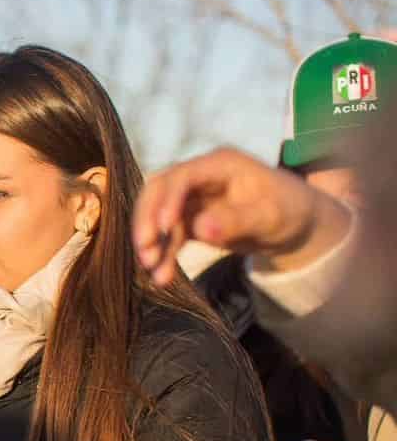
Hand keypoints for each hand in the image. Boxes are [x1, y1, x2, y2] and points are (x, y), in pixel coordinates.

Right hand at [133, 147, 352, 285]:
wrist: (297, 226)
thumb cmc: (290, 211)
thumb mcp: (271, 216)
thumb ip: (237, 220)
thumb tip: (201, 229)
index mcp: (220, 165)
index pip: (182, 176)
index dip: (168, 200)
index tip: (165, 228)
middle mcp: (200, 177)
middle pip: (159, 191)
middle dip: (147, 219)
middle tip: (144, 249)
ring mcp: (192, 198)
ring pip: (159, 215)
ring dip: (153, 241)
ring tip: (153, 270)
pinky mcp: (190, 219)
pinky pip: (170, 235)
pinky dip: (164, 253)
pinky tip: (162, 275)